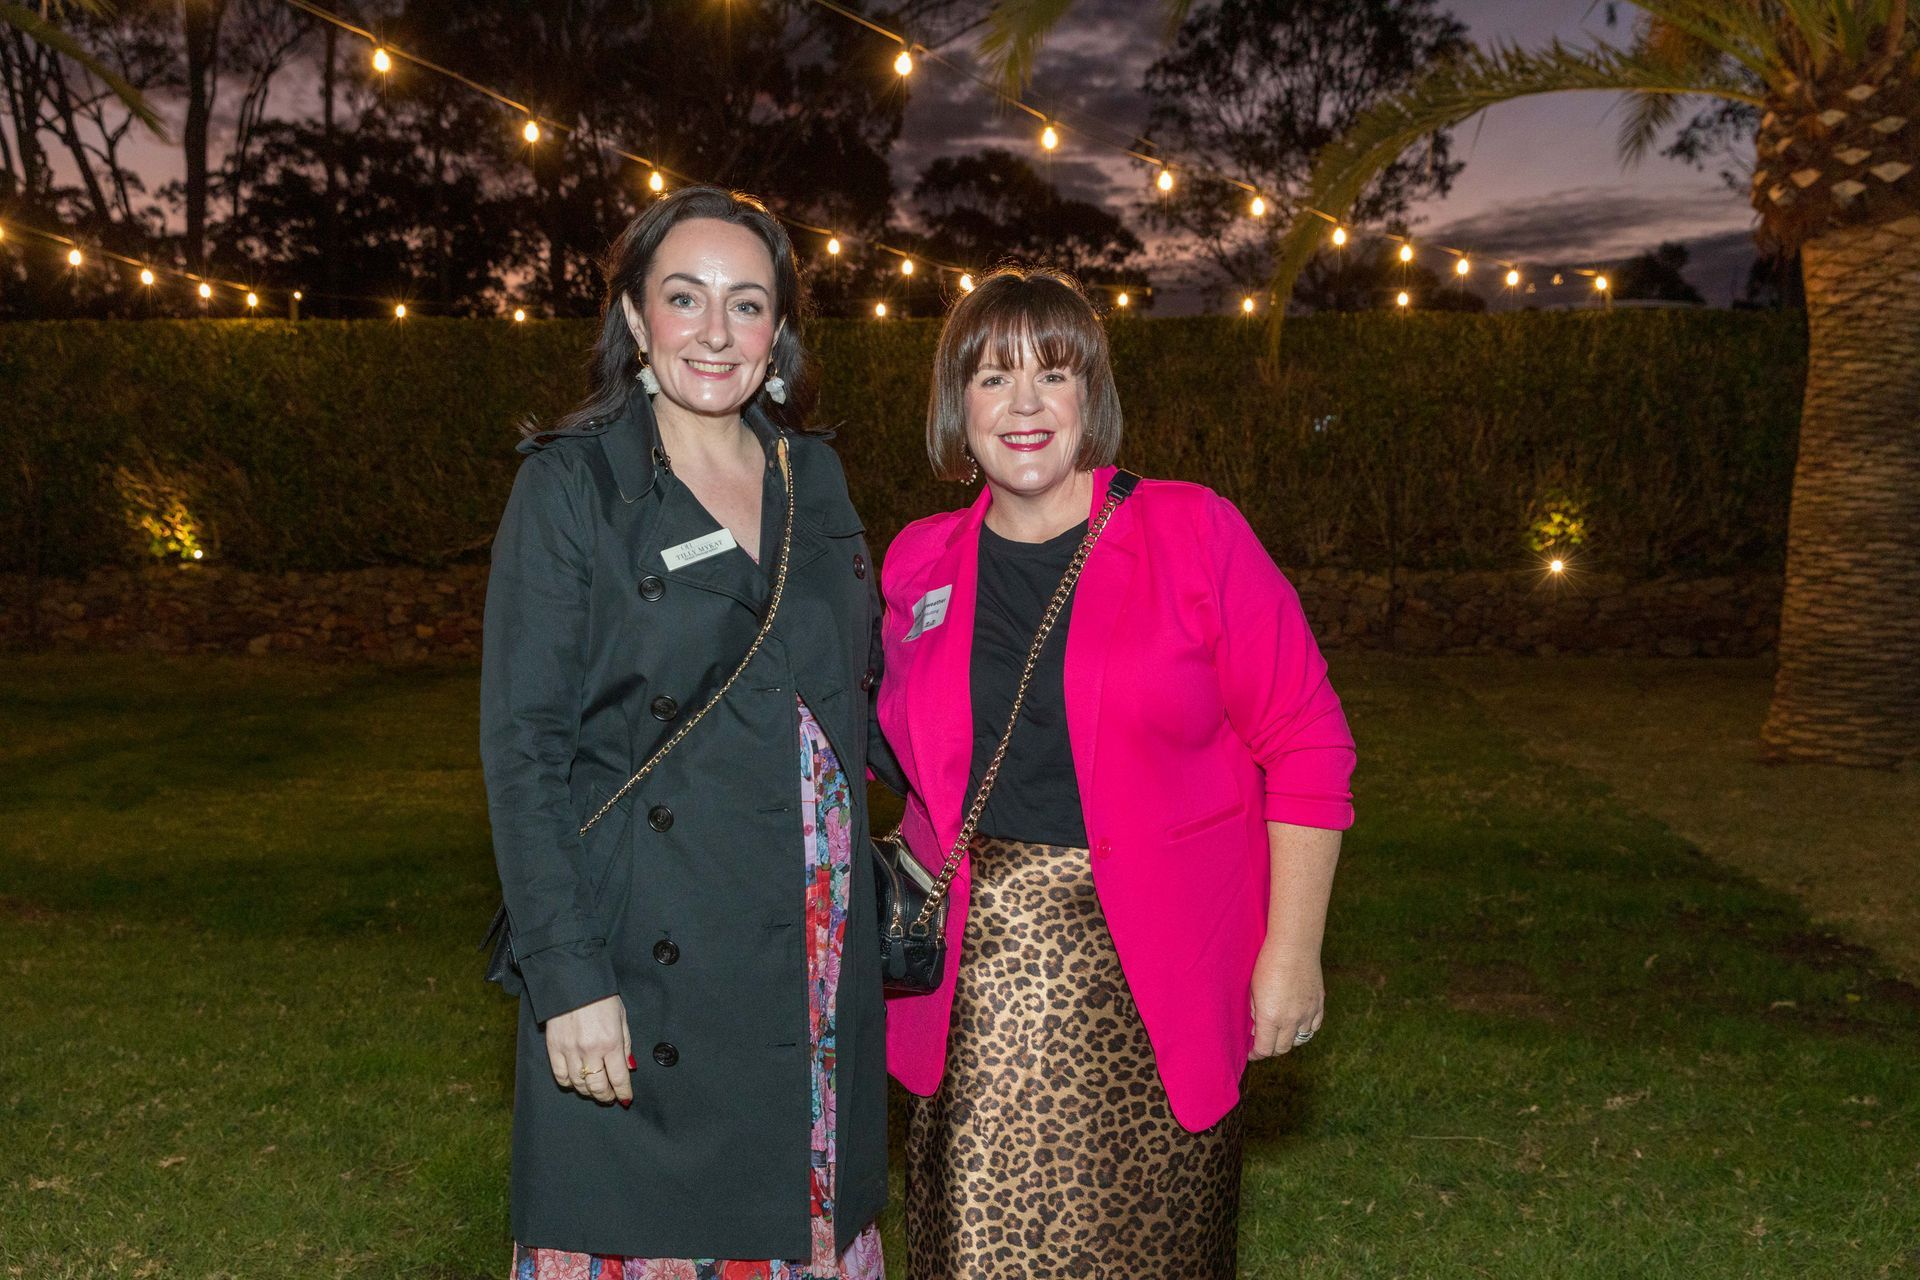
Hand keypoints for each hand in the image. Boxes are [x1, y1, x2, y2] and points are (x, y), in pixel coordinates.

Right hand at [543, 993, 633, 1105]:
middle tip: (610, 1096)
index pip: (619, 1077)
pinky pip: (560, 1076)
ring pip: (579, 1084)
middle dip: (606, 1095)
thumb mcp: (621, 1017)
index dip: (623, 1092)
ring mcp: (570, 1051)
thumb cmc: (601, 997)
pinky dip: (569, 1083)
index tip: (625, 1098)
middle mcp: (590, 1050)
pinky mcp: (553, 1048)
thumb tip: (629, 1067)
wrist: (572, 980)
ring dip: (588, 1091)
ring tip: (595, 1089)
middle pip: (597, 1086)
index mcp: (611, 1042)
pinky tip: (576, 1081)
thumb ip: (626, 1045)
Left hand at [1249, 942, 1323, 1059]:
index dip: (1257, 1054)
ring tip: (1280, 1031)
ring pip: (1300, 1040)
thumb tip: (1258, 1029)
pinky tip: (1297, 1023)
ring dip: (1289, 1039)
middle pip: (1283, 1048)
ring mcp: (1308, 1013)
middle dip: (1271, 1048)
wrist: (1294, 945)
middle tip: (1264, 1042)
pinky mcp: (1319, 1004)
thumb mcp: (1253, 990)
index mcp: (1271, 1017)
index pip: (1265, 1049)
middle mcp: (1292, 1020)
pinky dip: (1304, 1029)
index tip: (1252, 1052)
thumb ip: (1256, 1013)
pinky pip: (1314, 1027)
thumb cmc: (1267, 964)